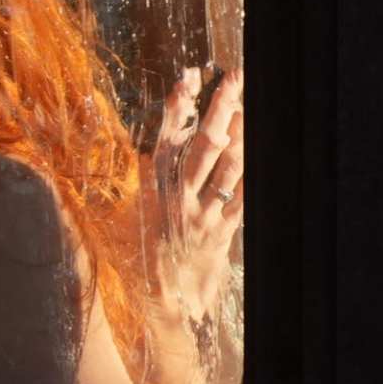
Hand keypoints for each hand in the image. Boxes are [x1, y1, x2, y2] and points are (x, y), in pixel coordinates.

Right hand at [144, 64, 244, 336]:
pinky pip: (242, 198)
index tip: (187, 78)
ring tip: (250, 106)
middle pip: (201, 145)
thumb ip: (135, 181)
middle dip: (219, 109)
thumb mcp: (122, 218)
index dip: (175, 107)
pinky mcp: (222, 232)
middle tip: (234, 80)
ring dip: (241, 135)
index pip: (164, 138)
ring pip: (226, 168)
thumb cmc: (138, 259)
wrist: (158, 305)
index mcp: (152, 188)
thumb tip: (138, 151)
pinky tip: (260, 151)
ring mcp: (202, 214)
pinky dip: (251, 174)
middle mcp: (178, 197)